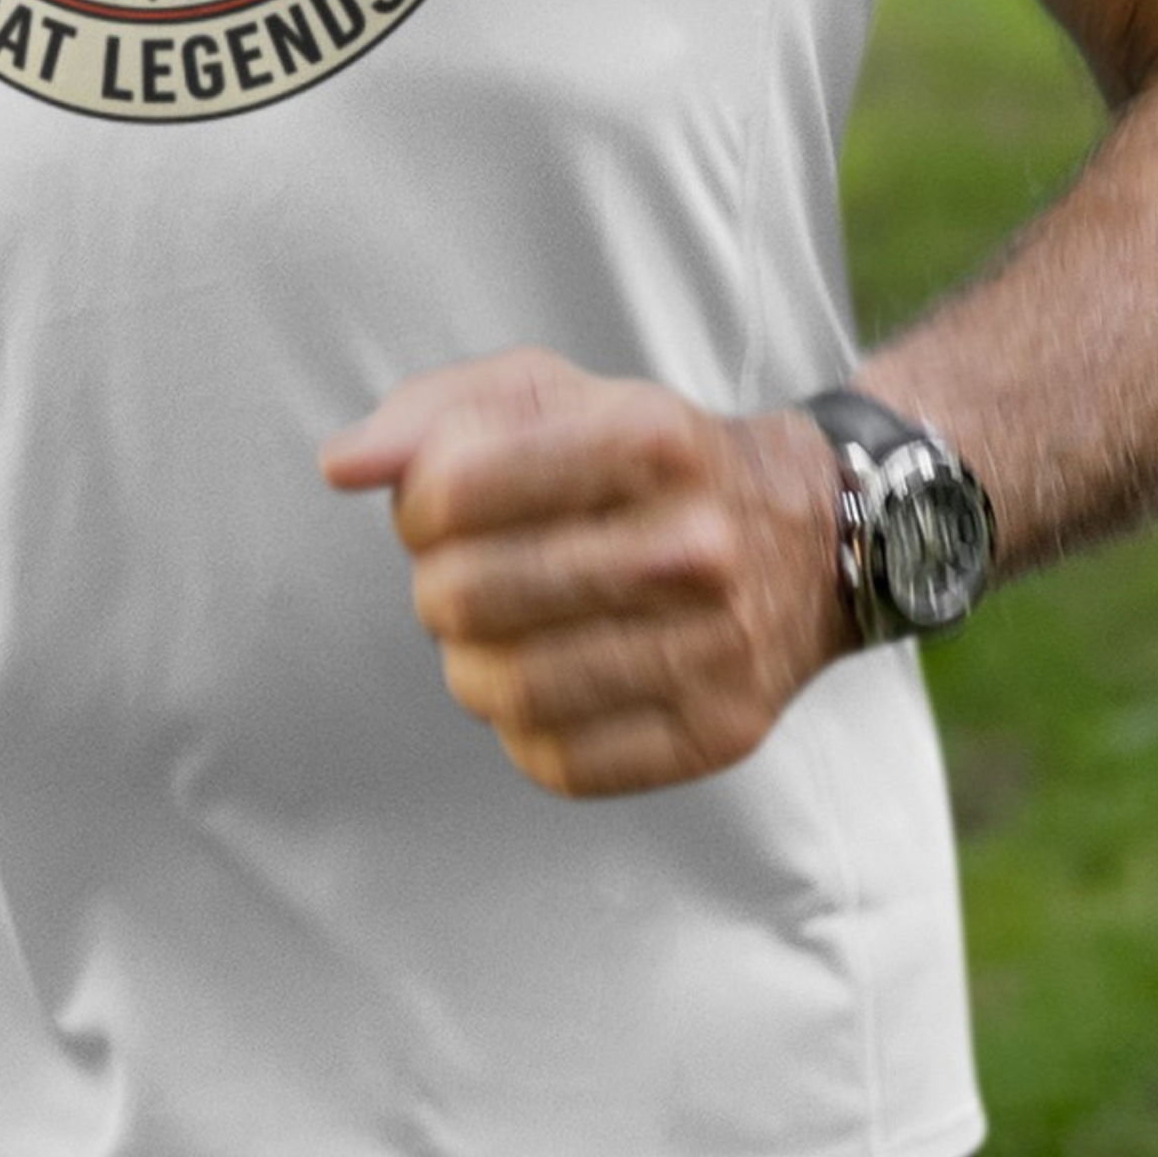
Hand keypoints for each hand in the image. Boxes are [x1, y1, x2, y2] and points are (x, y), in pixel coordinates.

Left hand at [321, 348, 848, 798]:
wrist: (815, 538)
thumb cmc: (650, 461)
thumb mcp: (558, 396)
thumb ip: (437, 414)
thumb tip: (342, 465)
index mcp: (648, 437)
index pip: (454, 489)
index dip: (416, 507)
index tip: (438, 510)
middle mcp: (692, 543)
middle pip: (463, 596)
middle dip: (436, 586)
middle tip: (463, 576)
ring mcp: (714, 647)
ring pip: (500, 688)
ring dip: (469, 664)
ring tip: (497, 634)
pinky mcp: (719, 733)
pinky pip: (557, 760)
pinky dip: (524, 727)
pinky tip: (551, 679)